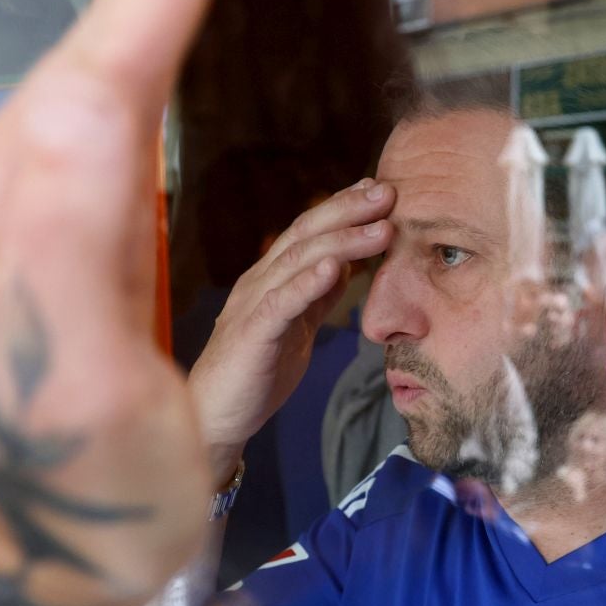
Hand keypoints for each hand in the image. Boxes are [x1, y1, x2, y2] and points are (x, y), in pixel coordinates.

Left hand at [0, 0, 264, 605]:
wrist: (32, 558)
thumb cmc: (74, 493)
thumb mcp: (76, 387)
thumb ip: (68, 251)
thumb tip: (87, 118)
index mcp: (21, 218)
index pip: (107, 58)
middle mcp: (6, 195)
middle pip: (101, 40)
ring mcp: (21, 208)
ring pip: (102, 64)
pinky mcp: (44, 225)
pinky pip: (103, 108)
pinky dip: (143, 42)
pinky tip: (162, 17)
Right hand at [187, 183, 395, 473]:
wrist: (217, 416)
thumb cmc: (258, 370)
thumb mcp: (297, 326)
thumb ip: (317, 296)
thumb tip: (346, 265)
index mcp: (272, 277)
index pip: (310, 230)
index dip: (344, 206)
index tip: (379, 188)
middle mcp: (260, 281)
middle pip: (306, 233)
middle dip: (349, 210)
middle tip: (389, 193)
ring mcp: (252, 304)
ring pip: (299, 260)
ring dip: (344, 241)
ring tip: (380, 228)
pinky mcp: (251, 334)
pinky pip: (281, 303)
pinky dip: (308, 283)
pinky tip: (336, 269)